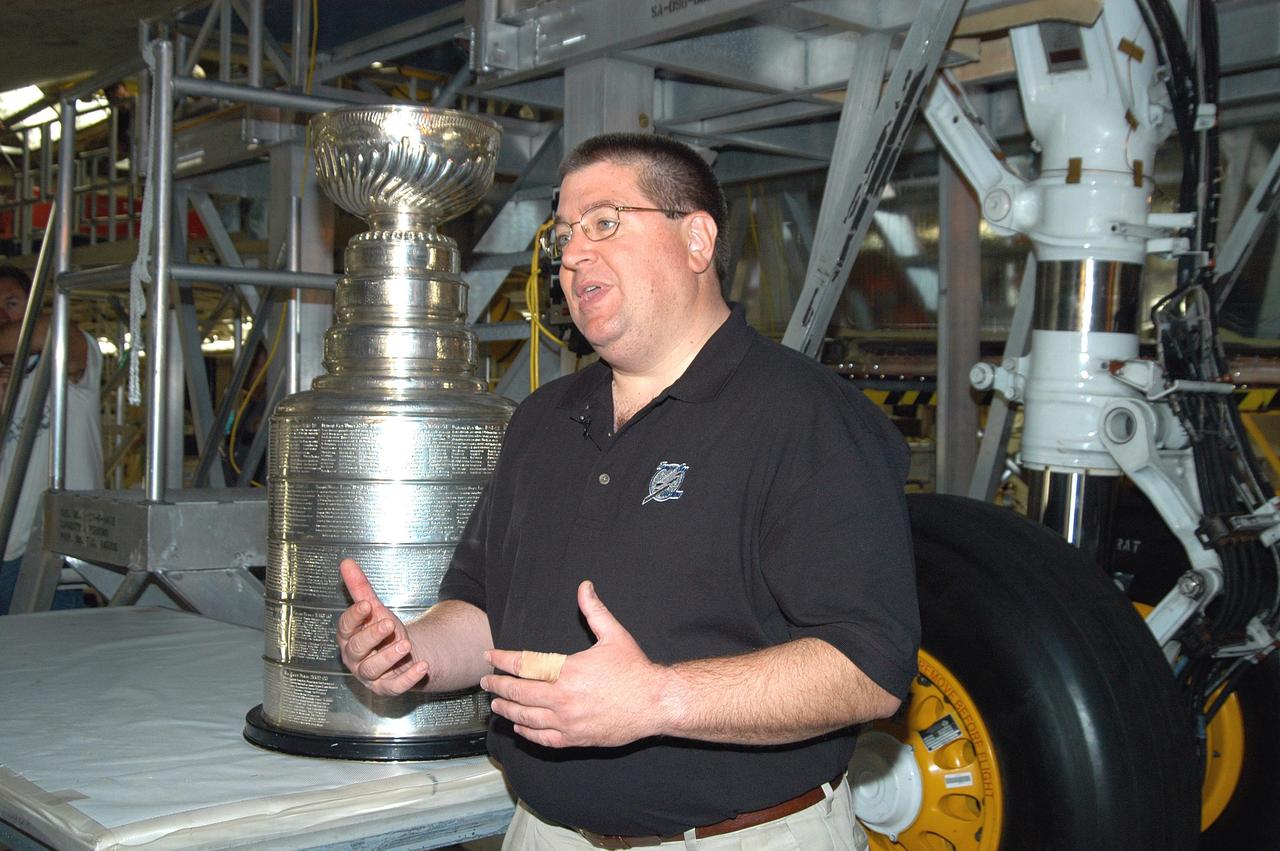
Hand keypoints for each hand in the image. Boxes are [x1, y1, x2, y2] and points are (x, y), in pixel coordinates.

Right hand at [335, 558, 427, 694]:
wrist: (401, 654)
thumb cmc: (382, 631)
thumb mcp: (374, 609)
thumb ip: (360, 588)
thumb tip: (346, 562)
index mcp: (348, 637)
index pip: (345, 627)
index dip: (354, 617)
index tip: (367, 605)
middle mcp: (354, 658)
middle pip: (356, 649)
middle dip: (372, 637)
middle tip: (389, 624)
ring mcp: (369, 675)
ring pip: (373, 669)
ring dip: (389, 657)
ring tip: (406, 644)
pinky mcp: (386, 688)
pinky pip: (394, 687)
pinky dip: (408, 678)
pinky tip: (422, 666)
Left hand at [483, 580, 670, 747]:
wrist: (656, 703)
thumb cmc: (635, 670)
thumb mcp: (614, 635)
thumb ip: (594, 610)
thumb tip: (584, 586)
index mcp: (567, 671)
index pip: (524, 665)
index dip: (503, 660)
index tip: (490, 656)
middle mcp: (562, 698)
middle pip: (518, 693)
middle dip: (497, 686)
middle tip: (486, 682)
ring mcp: (567, 722)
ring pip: (526, 718)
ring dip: (507, 710)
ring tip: (496, 705)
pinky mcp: (575, 739)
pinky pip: (543, 739)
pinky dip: (527, 732)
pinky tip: (519, 726)